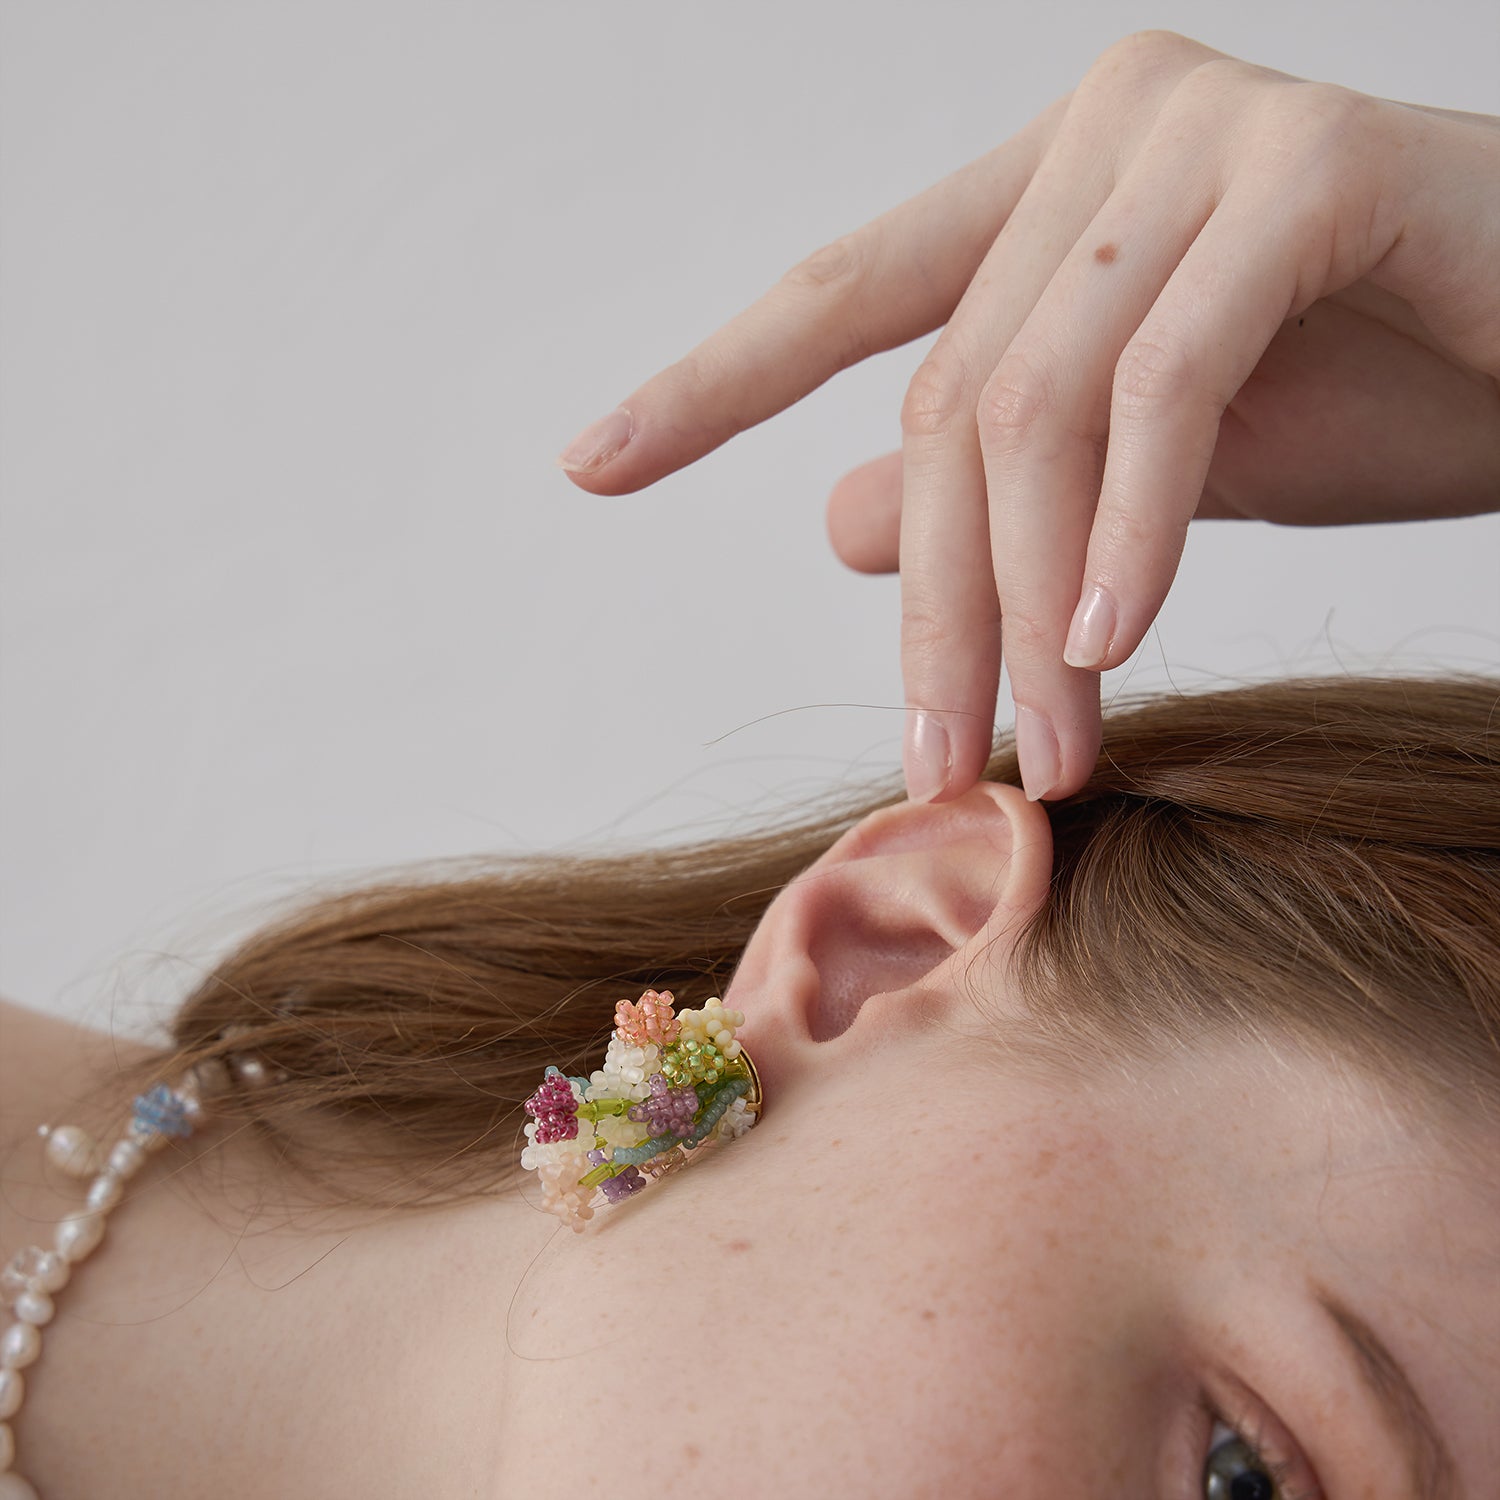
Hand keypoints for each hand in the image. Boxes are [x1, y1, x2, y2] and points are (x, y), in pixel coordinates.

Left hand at [554, 29, 1499, 802]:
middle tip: (934, 759)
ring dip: (1024, 600)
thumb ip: (995, 485)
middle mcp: (1102, 133)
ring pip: (1033, 403)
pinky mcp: (1309, 169)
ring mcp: (1198, 134)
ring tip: (1044, 743)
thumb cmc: (1386, 392)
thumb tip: (830, 523)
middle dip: (934, 603)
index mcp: (1045, 189)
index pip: (845, 292)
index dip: (711, 384)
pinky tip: (1111, 640)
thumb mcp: (1142, 472)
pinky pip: (1162, 383)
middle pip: (947, 399)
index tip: (590, 466)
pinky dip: (1130, 527)